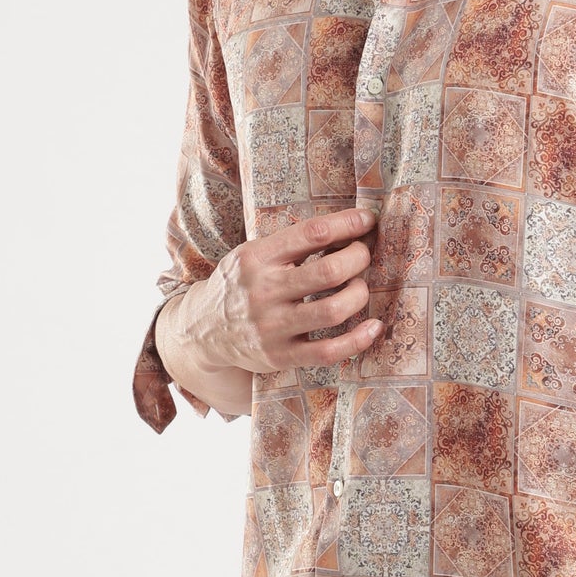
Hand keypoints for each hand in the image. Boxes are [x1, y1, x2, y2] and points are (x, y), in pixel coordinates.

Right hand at [177, 207, 383, 378]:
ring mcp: (271, 327)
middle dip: (358, 258)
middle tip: (362, 255)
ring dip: (359, 294)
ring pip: (333, 310)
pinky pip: (329, 351)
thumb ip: (293, 244)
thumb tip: (350, 227)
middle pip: (329, 272)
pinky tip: (373, 327)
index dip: (348, 224)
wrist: (201, 330)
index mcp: (257, 258)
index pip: (312, 233)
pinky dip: (359, 339)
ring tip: (359, 287)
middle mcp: (263, 291)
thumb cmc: (241, 284)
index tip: (367, 220)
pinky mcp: (280, 356)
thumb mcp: (254, 255)